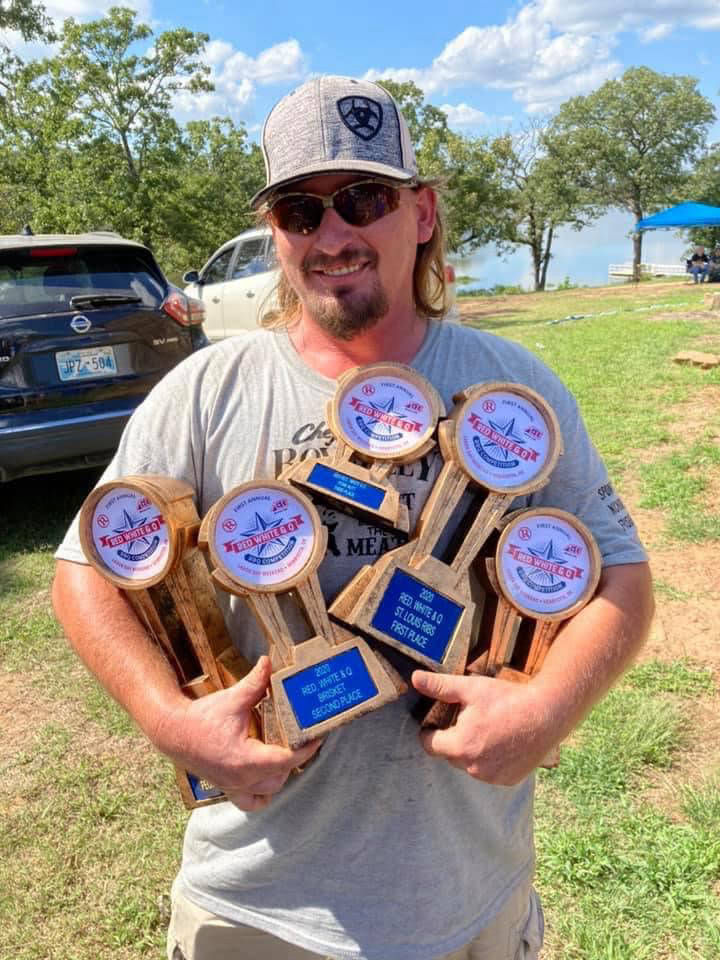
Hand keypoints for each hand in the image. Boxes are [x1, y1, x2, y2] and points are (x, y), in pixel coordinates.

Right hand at [154, 657, 321, 810]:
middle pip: (281, 775)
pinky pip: (251, 802)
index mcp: (246, 760)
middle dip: (295, 758)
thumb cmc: (201, 718)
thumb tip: (269, 661)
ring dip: (281, 774)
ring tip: (285, 752)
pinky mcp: (227, 788)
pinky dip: (263, 794)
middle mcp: (242, 779)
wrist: (172, 732)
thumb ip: (254, 683)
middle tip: (301, 737)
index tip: (316, 737)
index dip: (305, 749)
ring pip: (270, 789)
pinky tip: (268, 778)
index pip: (287, 760)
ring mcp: (234, 786)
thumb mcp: (232, 699)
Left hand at [411, 670, 556, 785]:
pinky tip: (501, 741)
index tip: (437, 722)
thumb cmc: (508, 700)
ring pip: (469, 764)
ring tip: (487, 729)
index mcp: (460, 746)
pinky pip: (489, 771)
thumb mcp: (471, 688)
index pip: (430, 745)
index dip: (430, 731)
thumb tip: (415, 679)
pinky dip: (490, 759)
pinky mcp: (508, 780)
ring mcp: (492, 777)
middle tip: (468, 720)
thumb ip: (440, 686)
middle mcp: (473, 768)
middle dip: (453, 739)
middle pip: (450, 755)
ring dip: (471, 751)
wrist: (548, 714)